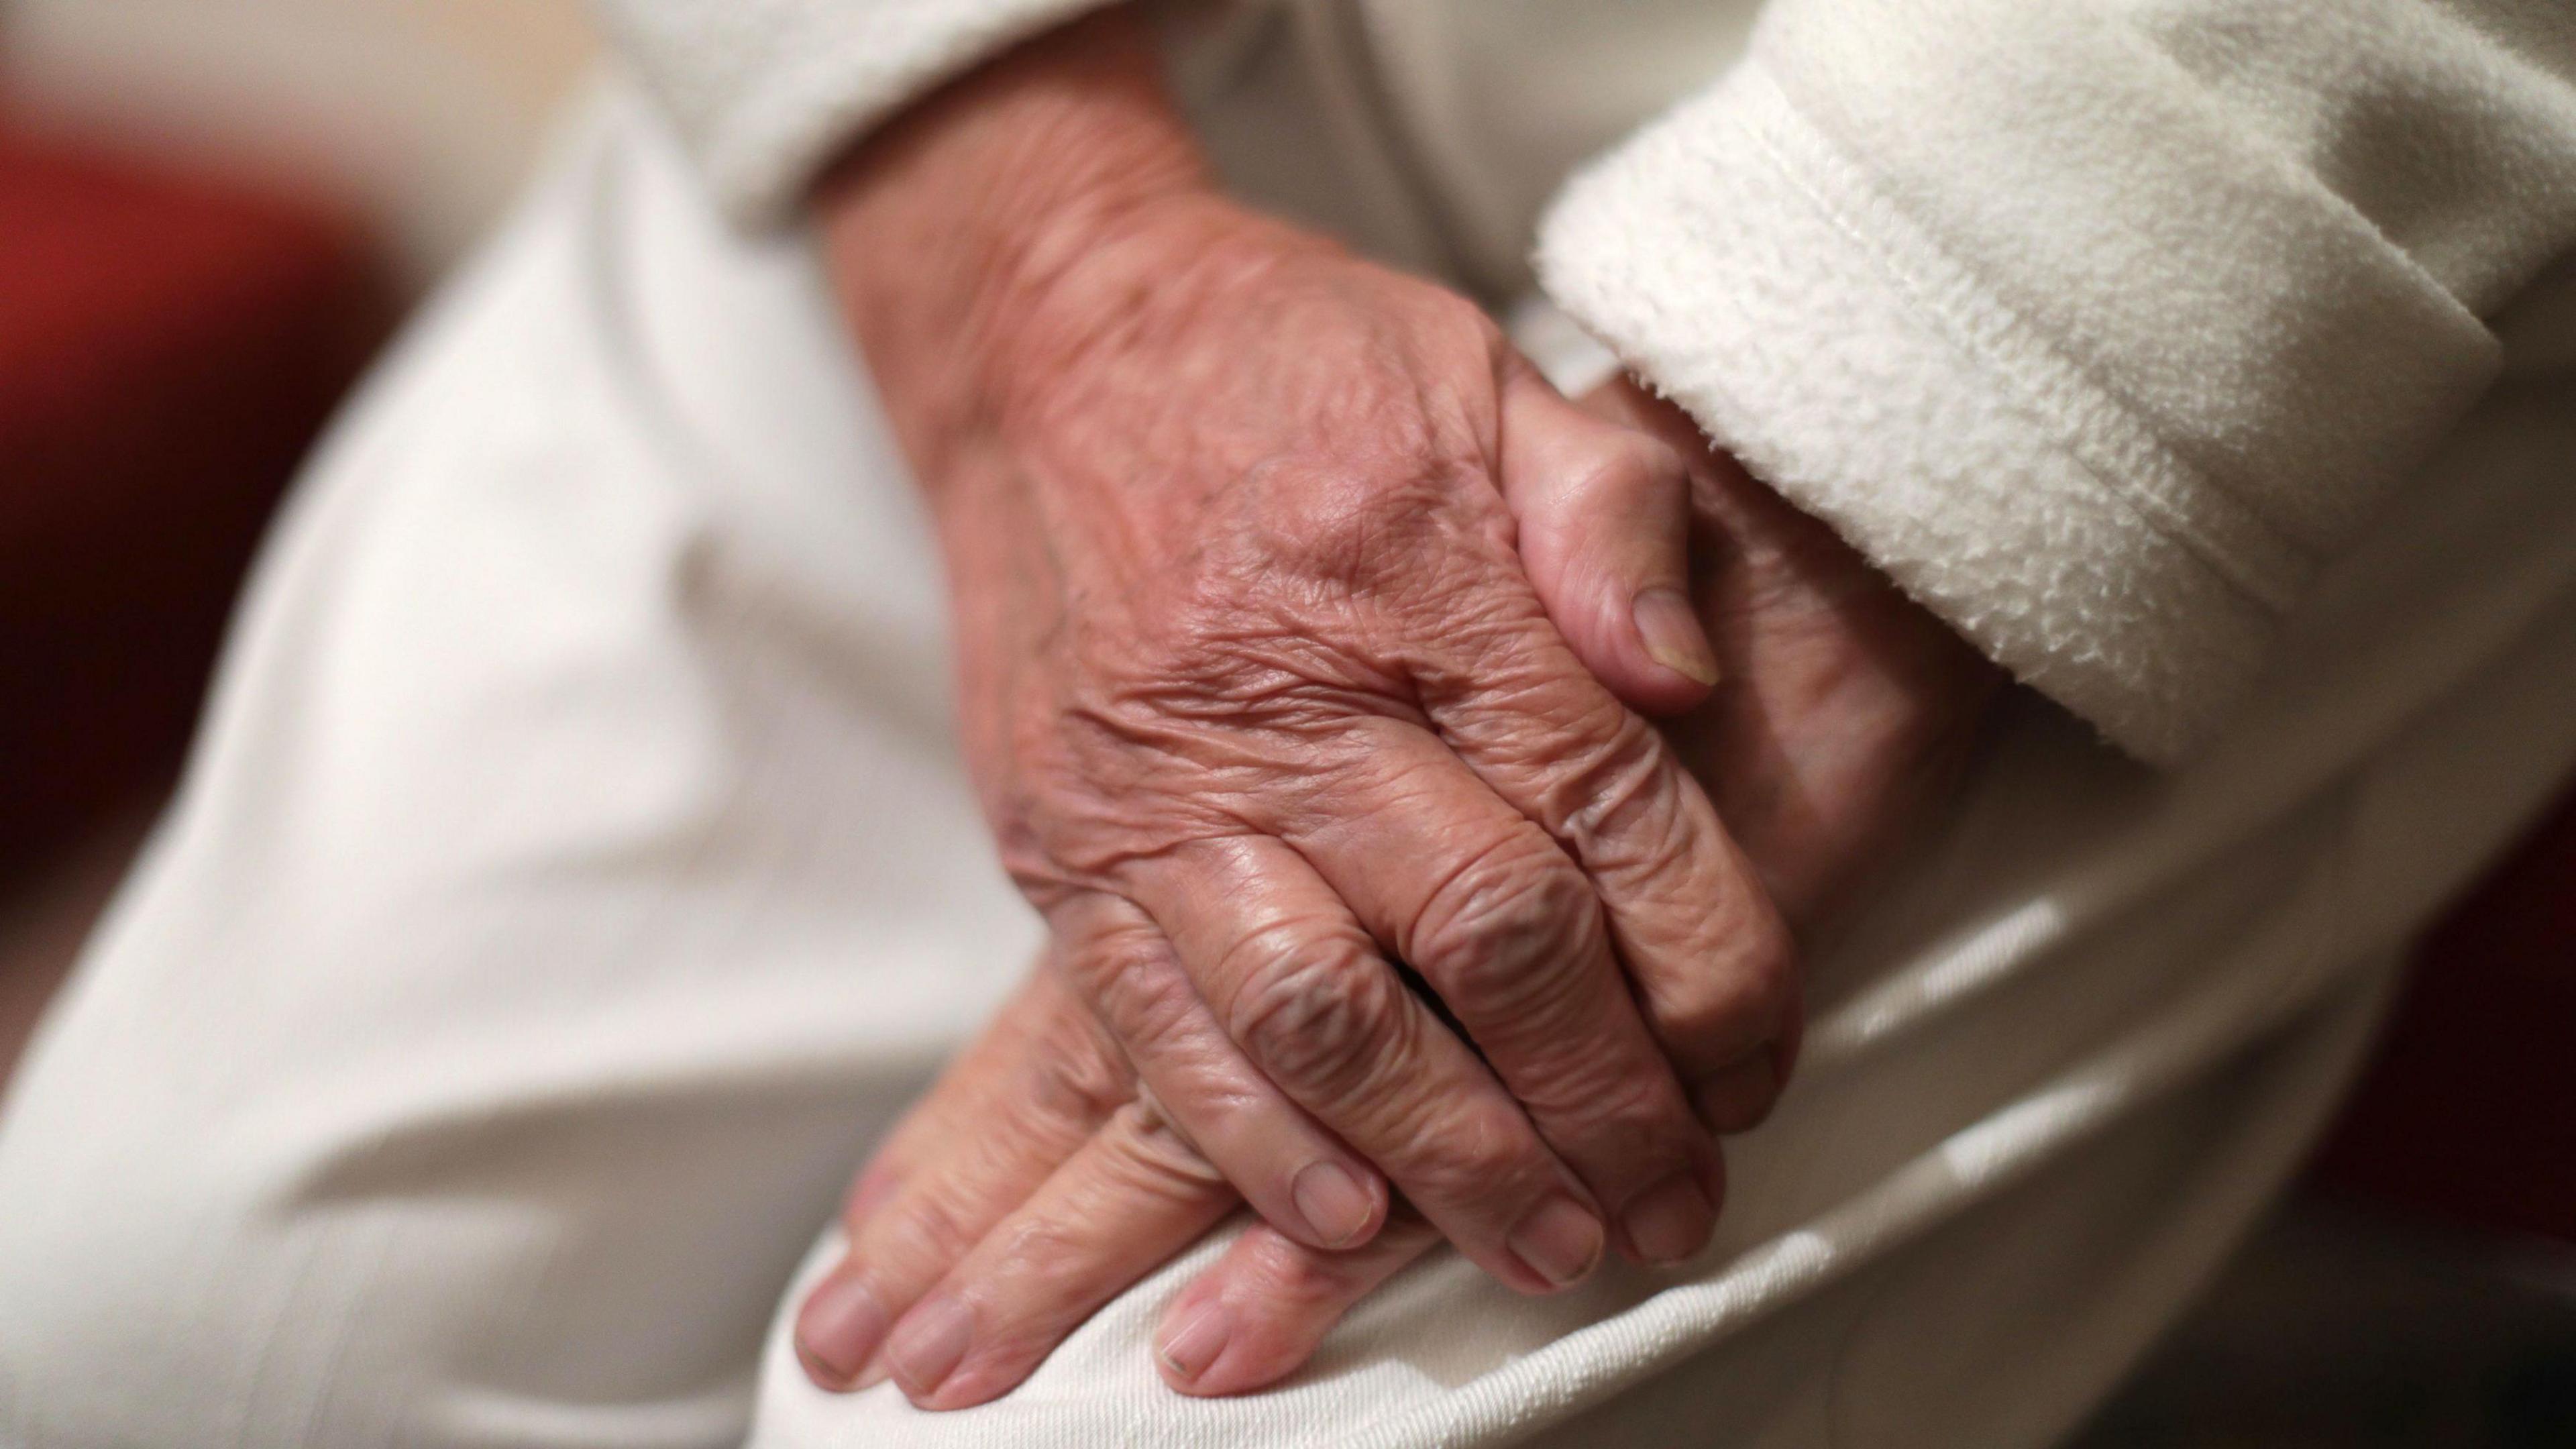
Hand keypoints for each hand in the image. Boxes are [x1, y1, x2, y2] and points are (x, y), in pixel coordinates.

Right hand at [798, 9, 1800, 1397]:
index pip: (1607, 815)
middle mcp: (1291, 698)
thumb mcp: (1488, 378)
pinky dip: (1253, 1142)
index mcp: (1426, 581)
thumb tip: (1690, 683)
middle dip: (1600, 1102)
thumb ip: (1612, 518)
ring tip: (1543, 1248)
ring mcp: (1158, 784)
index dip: (1708, 966)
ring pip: (1324, 1017)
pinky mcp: (1060, 842)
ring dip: (1449, 1158)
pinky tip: (1342, 1219)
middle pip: (1485, 942)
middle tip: (1671, 1207)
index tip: (1756, 1064)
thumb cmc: (1295, 364)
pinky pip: (1153, 1027)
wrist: (1053, 341)